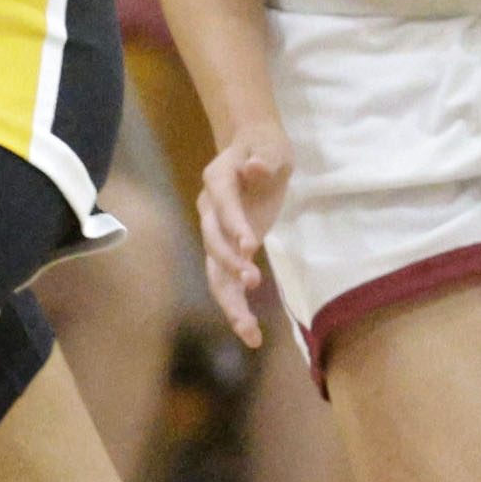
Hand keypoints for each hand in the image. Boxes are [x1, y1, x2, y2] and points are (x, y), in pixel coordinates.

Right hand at [196, 124, 291, 347]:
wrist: (253, 150)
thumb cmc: (264, 147)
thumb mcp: (271, 146)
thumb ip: (264, 158)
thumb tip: (255, 168)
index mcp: (218, 180)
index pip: (224, 206)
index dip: (235, 225)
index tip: (252, 245)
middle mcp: (209, 209)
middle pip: (212, 242)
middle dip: (230, 264)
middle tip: (253, 281)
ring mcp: (215, 233)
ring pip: (214, 273)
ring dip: (230, 302)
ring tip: (249, 332)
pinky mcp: (228, 252)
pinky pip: (226, 283)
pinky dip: (236, 308)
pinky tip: (252, 335)